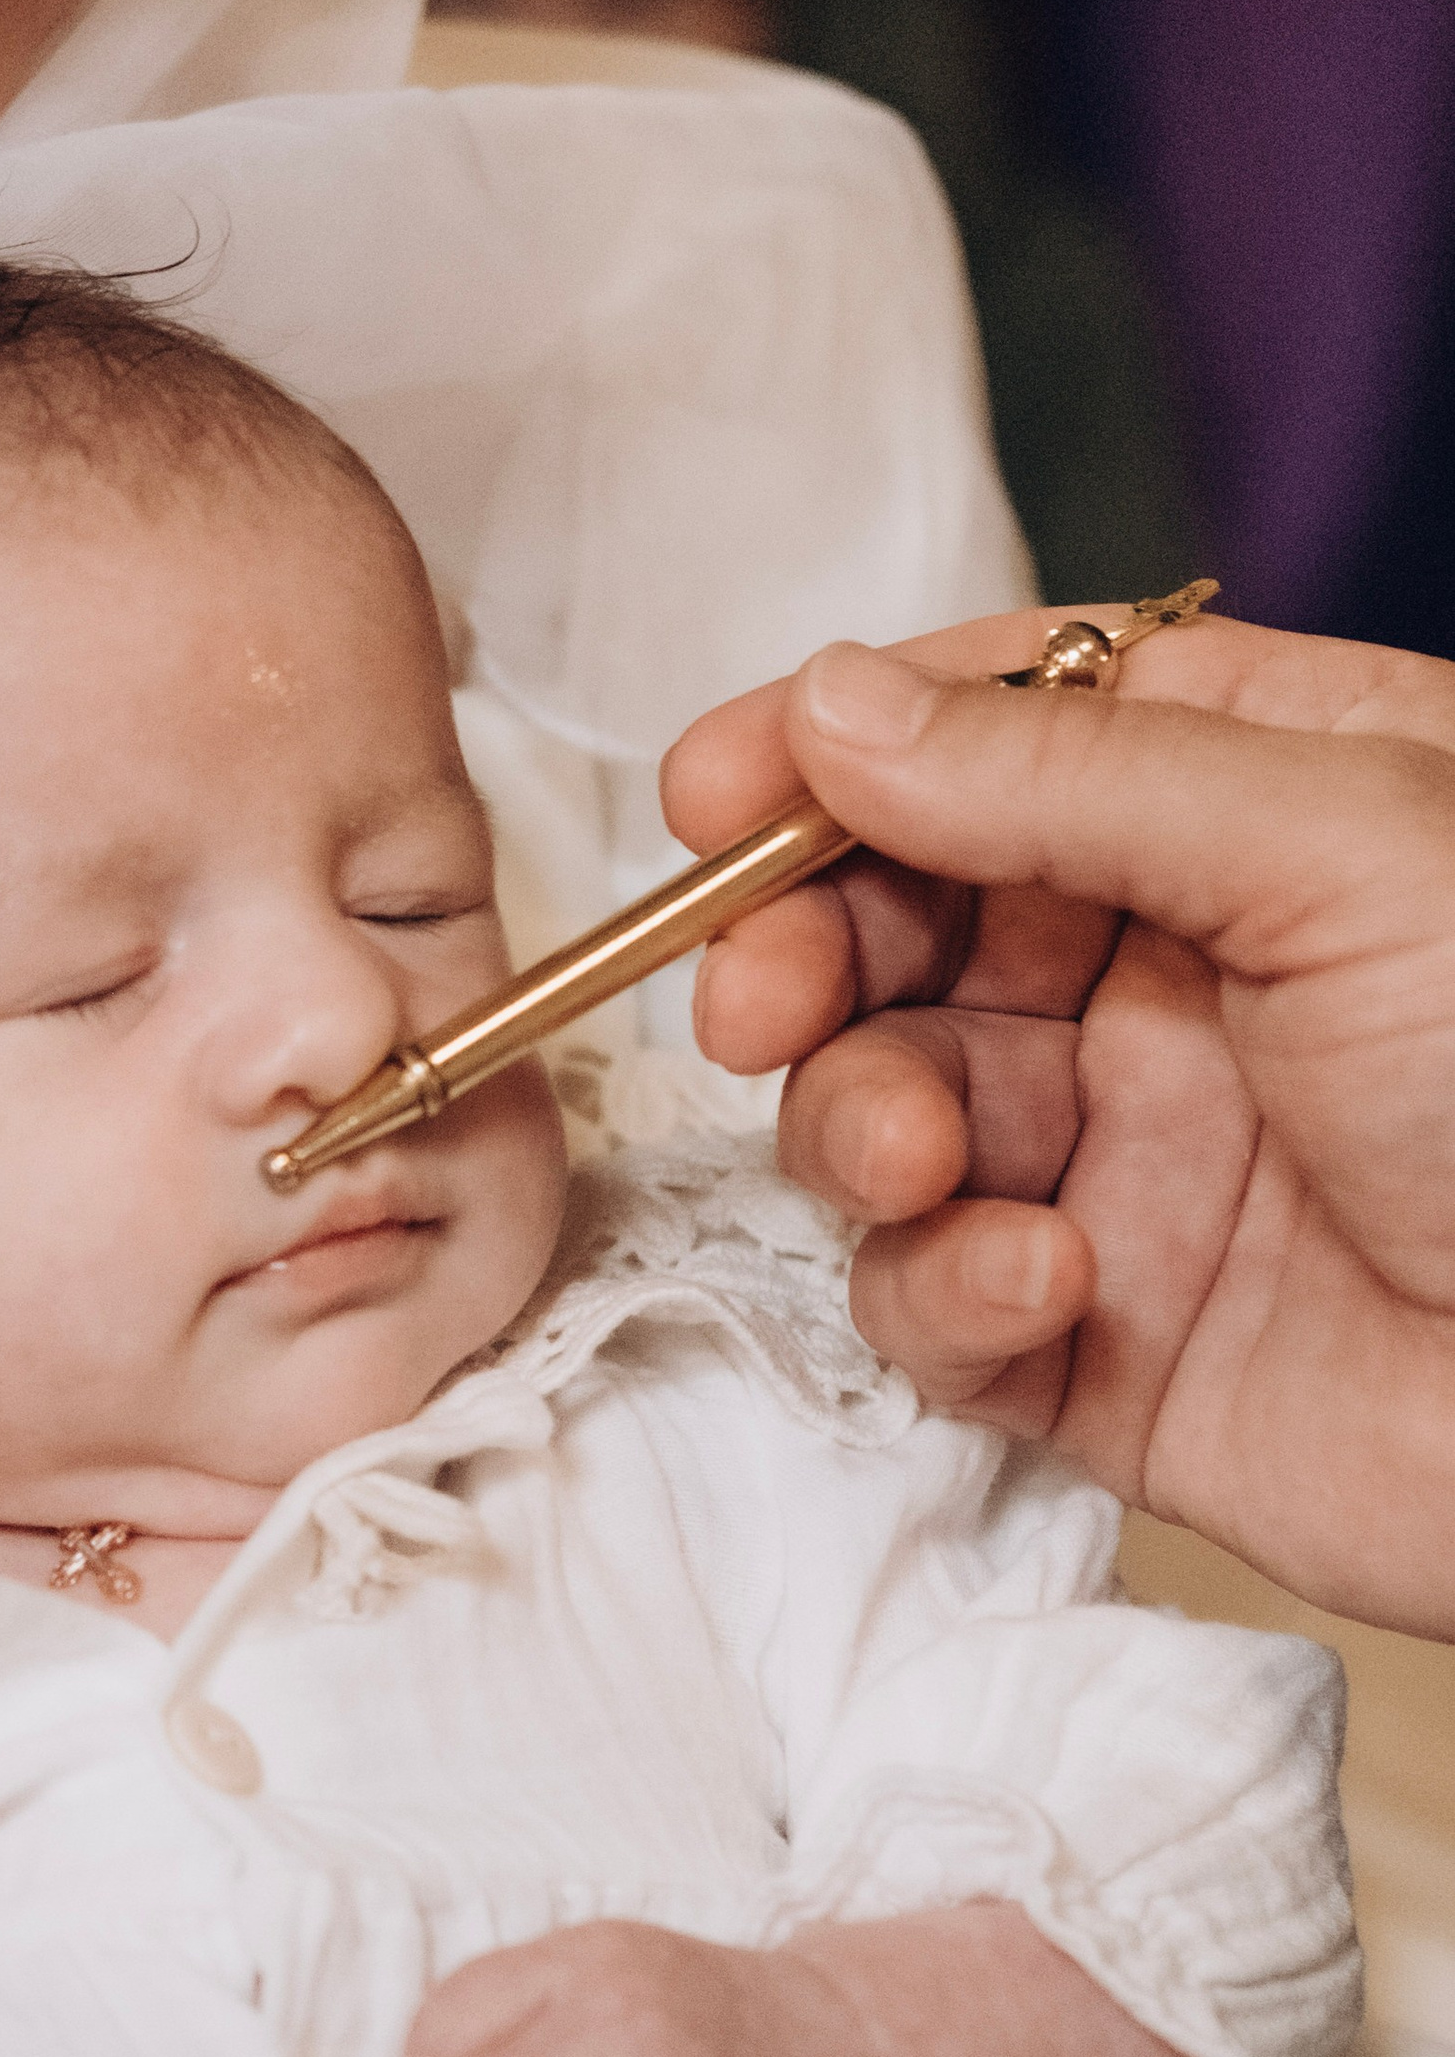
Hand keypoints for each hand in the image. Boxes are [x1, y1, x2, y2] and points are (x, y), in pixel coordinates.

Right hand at [660, 606, 1454, 1635]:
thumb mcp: (1340, 847)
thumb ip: (1069, 773)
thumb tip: (842, 706)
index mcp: (1270, 809)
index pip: (1012, 731)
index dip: (849, 750)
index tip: (715, 794)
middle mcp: (1185, 979)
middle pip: (910, 925)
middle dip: (809, 954)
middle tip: (758, 1001)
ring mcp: (1136, 1165)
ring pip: (891, 1112)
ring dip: (860, 1126)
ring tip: (916, 1155)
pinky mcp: (1100, 1349)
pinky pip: (937, 1300)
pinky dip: (943, 1288)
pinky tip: (1041, 1284)